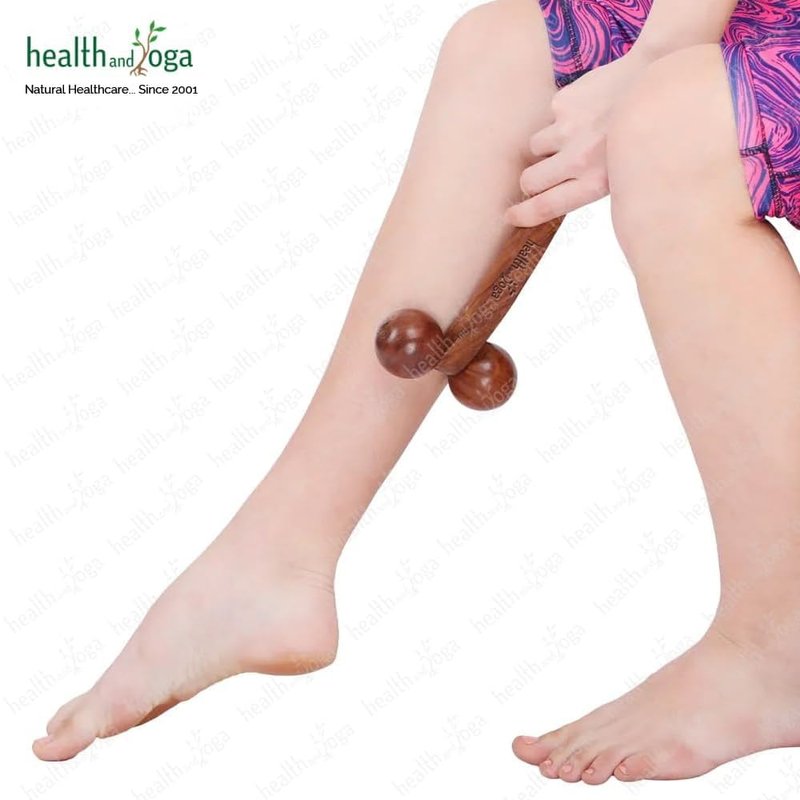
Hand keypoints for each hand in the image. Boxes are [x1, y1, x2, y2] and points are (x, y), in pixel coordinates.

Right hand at [505, 47, 650, 226]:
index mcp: (595, 181)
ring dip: (548, 144)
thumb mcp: (626, 170)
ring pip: (535, 146)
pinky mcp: (563, 103)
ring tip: (576, 132)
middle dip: (530, 181)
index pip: (546, 206)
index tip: (511, 217)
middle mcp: (577, 159)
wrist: (656, 75)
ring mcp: (567, 130)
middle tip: (540, 176)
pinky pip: (550, 116)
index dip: (524, 214)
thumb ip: (592, 184)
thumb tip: (559, 194)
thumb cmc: (645, 129)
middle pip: (530, 180)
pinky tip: (588, 107)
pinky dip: (564, 115)